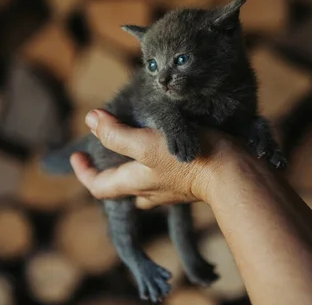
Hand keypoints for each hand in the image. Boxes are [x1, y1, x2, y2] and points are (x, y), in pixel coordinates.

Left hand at [69, 109, 250, 208]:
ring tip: (133, 149)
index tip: (77, 156)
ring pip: (143, 184)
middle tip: (106, 152)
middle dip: (110, 172)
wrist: (234, 171)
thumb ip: (116, 134)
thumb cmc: (189, 157)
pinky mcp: (190, 181)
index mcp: (136, 184)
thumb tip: (90, 119)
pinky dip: (157, 165)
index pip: (98, 187)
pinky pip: (165, 177)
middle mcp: (151, 191)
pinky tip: (166, 149)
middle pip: (121, 187)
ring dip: (134, 169)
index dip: (83, 172)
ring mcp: (172, 189)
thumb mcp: (146, 143)